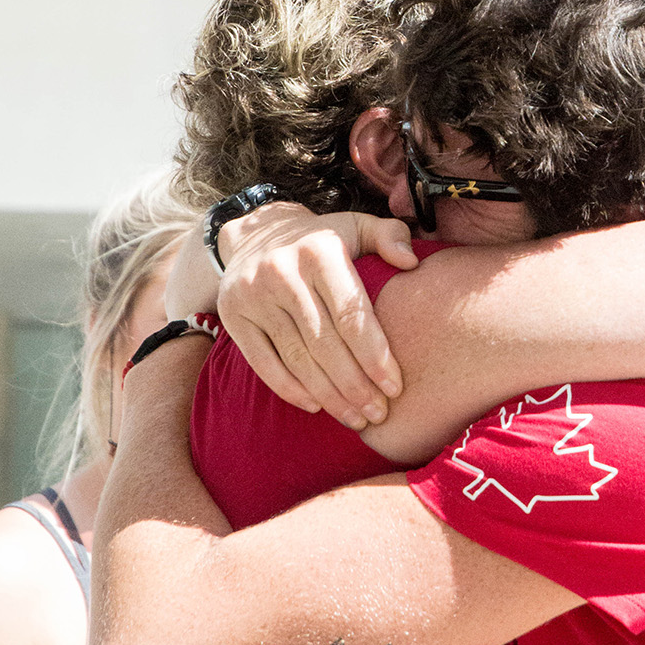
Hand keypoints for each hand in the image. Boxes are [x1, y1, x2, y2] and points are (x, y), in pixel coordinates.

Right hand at [216, 203, 416, 429]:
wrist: (253, 232)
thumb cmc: (319, 240)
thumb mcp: (356, 225)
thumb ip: (390, 236)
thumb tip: (411, 263)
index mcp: (320, 251)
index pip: (352, 315)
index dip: (375, 356)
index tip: (396, 387)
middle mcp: (283, 272)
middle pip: (326, 344)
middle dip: (356, 386)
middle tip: (380, 413)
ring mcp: (254, 295)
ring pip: (298, 359)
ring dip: (330, 396)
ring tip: (356, 419)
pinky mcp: (233, 316)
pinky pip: (264, 362)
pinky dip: (290, 389)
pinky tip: (316, 406)